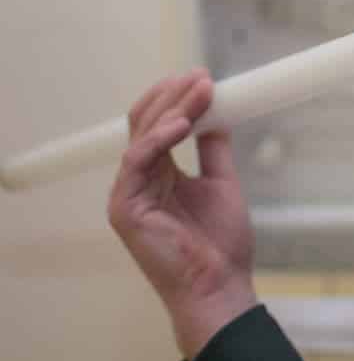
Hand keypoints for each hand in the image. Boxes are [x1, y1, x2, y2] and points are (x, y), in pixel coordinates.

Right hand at [108, 69, 256, 360]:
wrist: (221, 285)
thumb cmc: (220, 243)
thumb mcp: (221, 183)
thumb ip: (214, 150)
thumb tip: (219, 115)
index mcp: (159, 174)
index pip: (157, 124)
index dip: (176, 99)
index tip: (204, 77)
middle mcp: (139, 180)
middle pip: (146, 124)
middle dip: (175, 96)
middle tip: (202, 76)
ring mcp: (129, 193)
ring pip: (143, 136)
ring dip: (173, 109)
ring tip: (201, 91)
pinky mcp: (125, 208)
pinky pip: (137, 162)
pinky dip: (158, 138)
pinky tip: (182, 124)